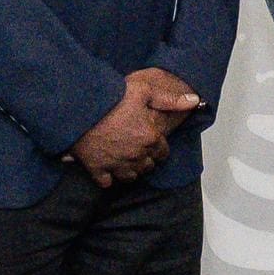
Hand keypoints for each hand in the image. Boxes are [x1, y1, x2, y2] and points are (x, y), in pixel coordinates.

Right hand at [72, 72, 178, 186]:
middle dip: (145, 159)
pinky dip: (108, 177)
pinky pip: (108, 182)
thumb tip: (194, 102)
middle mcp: (136, 155)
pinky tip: (107, 167)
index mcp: (150, 138)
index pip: (163, 152)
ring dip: (130, 170)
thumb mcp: (144, 92)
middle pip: (148, 166)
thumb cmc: (111, 99)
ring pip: (131, 177)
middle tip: (136, 148)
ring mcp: (117, 164)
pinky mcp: (98, 169)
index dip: (158, 147)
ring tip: (125, 158)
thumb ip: (170, 100)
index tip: (150, 141)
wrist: (79, 109)